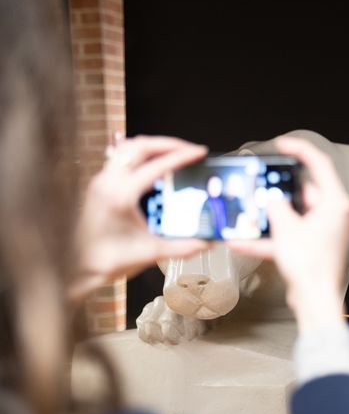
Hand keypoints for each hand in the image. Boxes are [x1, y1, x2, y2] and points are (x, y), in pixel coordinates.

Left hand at [71, 136, 209, 302]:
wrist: (75, 269)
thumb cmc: (106, 260)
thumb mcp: (151, 253)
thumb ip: (183, 247)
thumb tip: (207, 242)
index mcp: (120, 196)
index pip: (156, 165)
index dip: (181, 156)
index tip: (199, 153)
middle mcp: (107, 183)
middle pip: (139, 146)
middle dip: (168, 144)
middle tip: (190, 149)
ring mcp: (100, 182)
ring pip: (127, 148)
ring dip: (152, 146)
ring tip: (174, 152)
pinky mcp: (99, 186)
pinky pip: (120, 158)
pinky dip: (140, 155)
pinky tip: (154, 166)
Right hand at [227, 136, 348, 331]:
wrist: (315, 302)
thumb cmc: (311, 266)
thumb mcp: (286, 229)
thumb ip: (275, 206)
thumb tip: (270, 199)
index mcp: (334, 203)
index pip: (320, 165)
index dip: (300, 150)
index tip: (282, 144)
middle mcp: (332, 214)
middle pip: (302, 192)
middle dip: (276, 192)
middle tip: (258, 185)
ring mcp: (322, 231)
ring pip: (292, 216)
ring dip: (268, 218)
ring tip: (246, 214)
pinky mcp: (312, 248)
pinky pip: (287, 237)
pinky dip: (268, 239)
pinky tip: (241, 242)